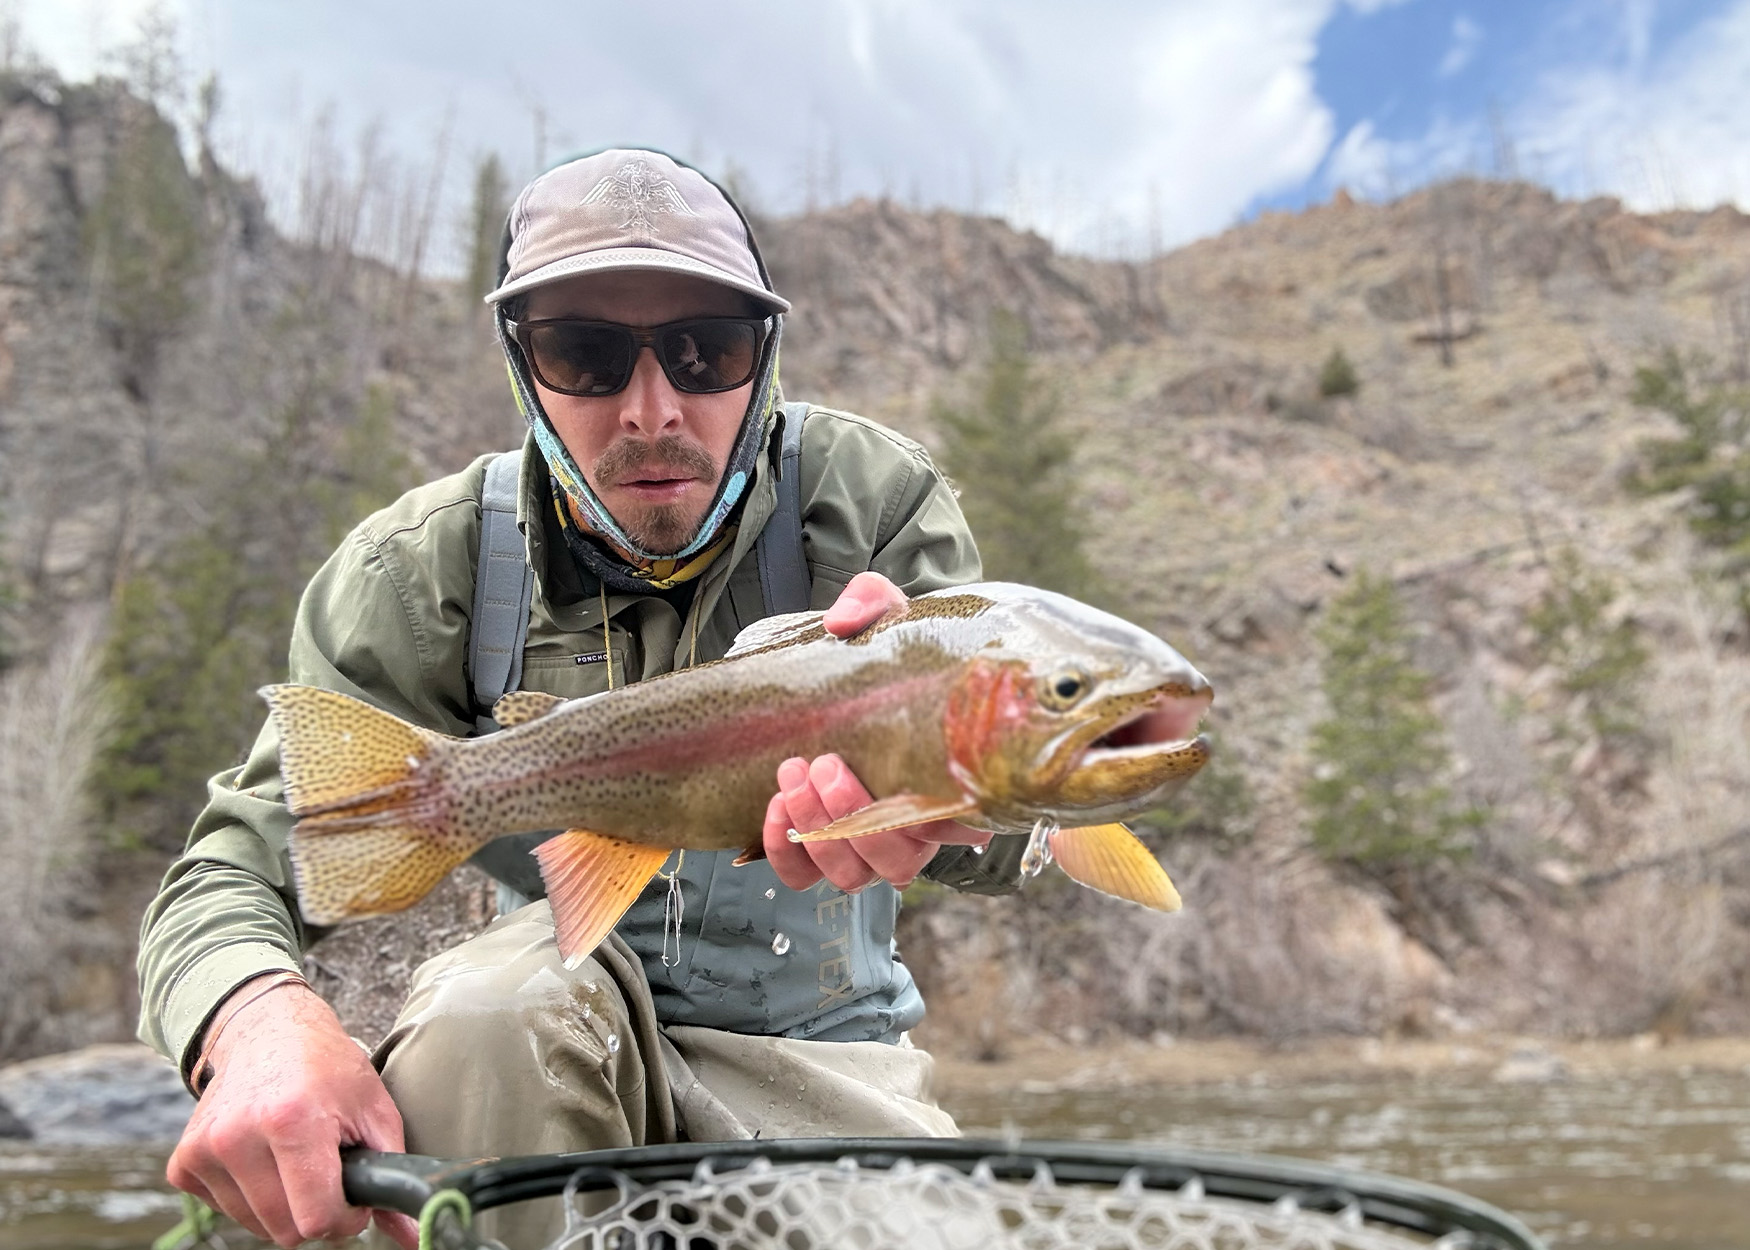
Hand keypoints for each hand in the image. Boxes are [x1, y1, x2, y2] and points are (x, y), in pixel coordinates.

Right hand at [167, 980, 417, 1248]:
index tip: (353, 1197)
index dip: (344, 1218)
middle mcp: (237, 1137)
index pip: (316, 1218)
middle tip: (329, 1175)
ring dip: (283, 1205)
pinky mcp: (183, 1163)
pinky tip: (263, 1156)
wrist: (266, 1031)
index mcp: (290, 1120)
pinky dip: (250, 1197)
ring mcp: (203, 1150)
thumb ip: (392, 1175)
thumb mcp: (373, 1110)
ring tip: (295, 1157)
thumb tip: (413, 1236)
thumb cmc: (328, 1069)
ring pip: (255, 1226)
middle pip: (285, 1230)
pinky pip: (224, 1211)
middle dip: (315, 1214)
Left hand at [763, 572, 989, 892]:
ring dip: (820, 831)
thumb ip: (872, 604)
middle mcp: (912, 829)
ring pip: (852, 873)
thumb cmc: (878, 651)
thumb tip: (842, 622)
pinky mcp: (813, 849)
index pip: (956, 826)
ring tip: (793, 773)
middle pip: (897, 861)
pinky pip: (800, 874)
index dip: (932, 820)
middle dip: (855, 818)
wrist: (839, 667)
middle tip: (826, 763)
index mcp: (946, 783)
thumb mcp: (884, 616)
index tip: (903, 778)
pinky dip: (784, 849)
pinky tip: (773, 807)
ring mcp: (863, 846)